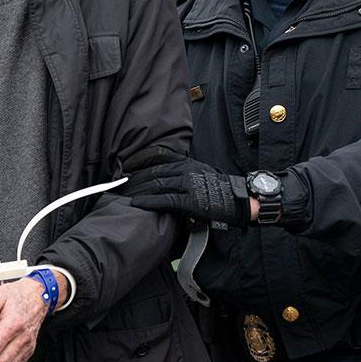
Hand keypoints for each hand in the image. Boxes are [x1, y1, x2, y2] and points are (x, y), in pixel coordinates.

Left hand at [116, 148, 248, 226]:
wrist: (240, 200)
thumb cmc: (221, 190)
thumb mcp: (201, 173)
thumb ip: (183, 172)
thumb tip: (167, 175)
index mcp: (187, 163)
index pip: (157, 158)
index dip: (139, 162)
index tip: (125, 166)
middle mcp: (185, 170)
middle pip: (153, 172)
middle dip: (135, 179)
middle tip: (121, 185)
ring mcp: (187, 184)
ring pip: (156, 184)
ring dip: (138, 190)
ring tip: (125, 195)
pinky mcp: (190, 200)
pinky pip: (164, 199)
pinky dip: (148, 201)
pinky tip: (137, 203)